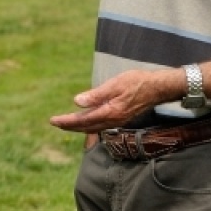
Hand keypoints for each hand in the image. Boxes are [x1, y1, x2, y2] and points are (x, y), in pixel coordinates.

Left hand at [48, 68, 180, 133]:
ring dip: (78, 127)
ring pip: (94, 128)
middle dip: (69, 126)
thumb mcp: (114, 85)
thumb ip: (95, 95)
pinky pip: (101, 125)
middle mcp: (113, 120)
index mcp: (110, 112)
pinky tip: (85, 121)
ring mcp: (118, 120)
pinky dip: (89, 125)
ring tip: (65, 124)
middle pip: (87, 127)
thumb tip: (76, 102)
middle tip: (54, 123)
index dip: (67, 121)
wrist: (158, 88)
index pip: (83, 120)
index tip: (53, 121)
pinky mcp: (121, 118)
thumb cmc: (136, 82)